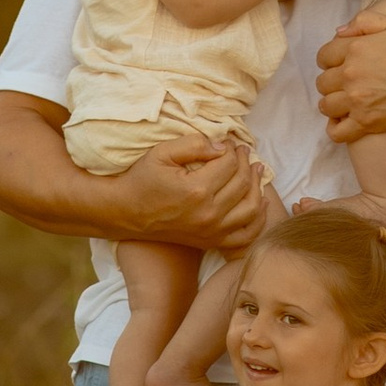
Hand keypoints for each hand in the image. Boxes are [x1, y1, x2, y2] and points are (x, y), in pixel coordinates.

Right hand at [113, 134, 267, 253]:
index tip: (231, 143)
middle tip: (243, 152)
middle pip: (243, 183)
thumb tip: (223, 147)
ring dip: (258, 187)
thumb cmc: (142, 179)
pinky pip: (245, 236)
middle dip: (247, 163)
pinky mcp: (210, 242)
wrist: (126, 213)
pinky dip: (258, 220)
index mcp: (196, 190)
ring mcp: (211, 231)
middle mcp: (208, 213)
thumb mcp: (162, 152)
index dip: (233, 150)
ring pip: (251, 208)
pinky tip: (259, 203)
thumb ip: (194, 144)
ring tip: (256, 171)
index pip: (229, 164)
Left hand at [316, 10, 385, 140]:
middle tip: (346, 84)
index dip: (329, 60)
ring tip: (345, 102)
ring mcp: (357, 100)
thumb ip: (363, 22)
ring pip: (326, 106)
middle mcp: (351, 74)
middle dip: (331, 82)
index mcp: (355, 48)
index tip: (338, 65)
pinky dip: (336, 128)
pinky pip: (336, 132)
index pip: (323, 56)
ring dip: (332, 104)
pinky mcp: (366, 123)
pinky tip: (345, 121)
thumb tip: (338, 32)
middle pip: (322, 82)